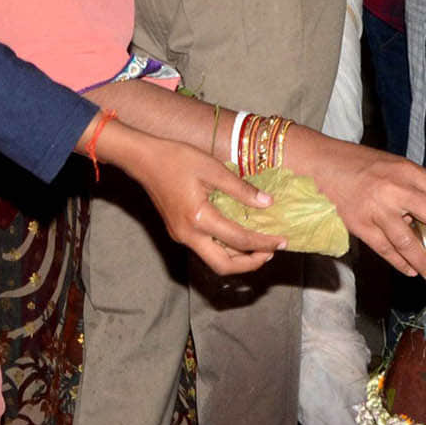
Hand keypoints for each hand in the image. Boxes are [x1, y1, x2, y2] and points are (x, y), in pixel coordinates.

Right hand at [97, 118, 285, 275]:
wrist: (143, 160)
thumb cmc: (177, 158)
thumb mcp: (212, 168)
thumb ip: (241, 189)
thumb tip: (267, 203)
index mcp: (199, 218)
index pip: (239, 240)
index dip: (264, 242)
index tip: (283, 241)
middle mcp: (188, 234)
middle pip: (223, 266)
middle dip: (250, 264)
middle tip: (271, 252)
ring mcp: (180, 236)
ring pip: (213, 262)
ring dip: (237, 261)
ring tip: (259, 248)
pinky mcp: (178, 233)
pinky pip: (205, 250)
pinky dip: (225, 251)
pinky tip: (238, 238)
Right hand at [292, 129, 425, 276]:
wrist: (321, 165)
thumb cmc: (363, 165)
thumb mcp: (396, 166)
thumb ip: (418, 187)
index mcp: (408, 171)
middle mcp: (394, 188)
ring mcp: (375, 208)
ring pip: (408, 240)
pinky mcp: (359, 225)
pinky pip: (384, 248)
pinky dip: (400, 262)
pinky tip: (411, 270)